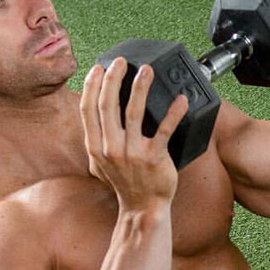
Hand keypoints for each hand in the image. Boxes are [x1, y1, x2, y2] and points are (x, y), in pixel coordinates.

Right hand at [80, 57, 188, 210]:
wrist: (143, 208)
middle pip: (108, 104)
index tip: (99, 67)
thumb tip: (93, 113)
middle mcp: (111, 148)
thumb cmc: (126, 183)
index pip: (88, 108)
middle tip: (121, 61)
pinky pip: (165, 130)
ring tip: (147, 70)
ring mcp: (132, 153)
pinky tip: (181, 100)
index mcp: (96, 146)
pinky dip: (174, 113)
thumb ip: (97, 139)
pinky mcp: (154, 158)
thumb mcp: (101, 163)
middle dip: (114, 78)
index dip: (92, 85)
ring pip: (134, 112)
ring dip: (140, 87)